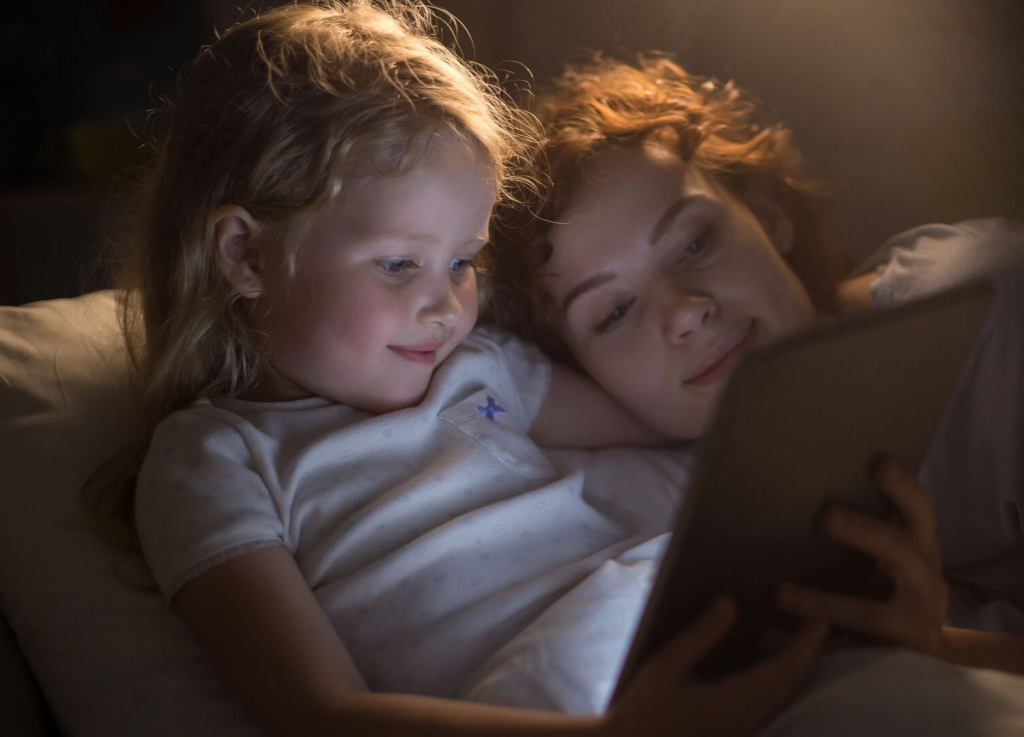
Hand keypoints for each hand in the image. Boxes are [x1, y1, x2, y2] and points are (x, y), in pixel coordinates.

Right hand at [600, 598, 826, 736]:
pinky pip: (768, 704)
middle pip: (790, 685)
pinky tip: (762, 664)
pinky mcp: (734, 733)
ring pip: (781, 697)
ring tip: (790, 637)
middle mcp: (745, 719)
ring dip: (791, 667)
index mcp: (732, 700)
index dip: (805, 644)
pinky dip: (776, 681)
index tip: (820, 619)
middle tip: (815, 621)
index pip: (782, 670)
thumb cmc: (643, 708)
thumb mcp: (665, 664)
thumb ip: (699, 634)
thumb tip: (729, 603)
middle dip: (807, 653)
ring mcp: (741, 730)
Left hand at [775, 459, 948, 656]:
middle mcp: (926, 582)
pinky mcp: (895, 658)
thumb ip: (867, 528)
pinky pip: (845, 654)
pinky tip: (767, 636)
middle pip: (902, 553)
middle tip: (826, 516)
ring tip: (779, 593)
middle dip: (865, 533)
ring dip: (822, 603)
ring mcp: (916, 624)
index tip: (881, 463)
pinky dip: (806, 646)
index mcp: (920, 549)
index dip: (904, 488)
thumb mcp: (890, 557)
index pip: (921, 512)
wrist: (921, 655)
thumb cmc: (891, 588)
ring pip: (872, 614)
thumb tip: (804, 485)